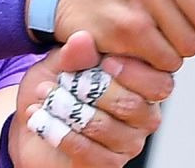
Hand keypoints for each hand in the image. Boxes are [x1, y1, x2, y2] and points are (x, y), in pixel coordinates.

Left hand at [11, 31, 172, 166]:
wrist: (35, 125)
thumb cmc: (57, 90)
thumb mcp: (61, 63)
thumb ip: (75, 52)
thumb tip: (83, 39)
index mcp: (143, 85)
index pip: (159, 83)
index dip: (135, 72)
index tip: (106, 61)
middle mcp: (143, 116)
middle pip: (132, 105)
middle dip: (92, 90)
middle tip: (64, 80)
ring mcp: (128, 143)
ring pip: (105, 127)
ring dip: (68, 110)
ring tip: (46, 98)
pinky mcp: (108, 164)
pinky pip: (88, 151)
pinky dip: (60, 133)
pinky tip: (42, 120)